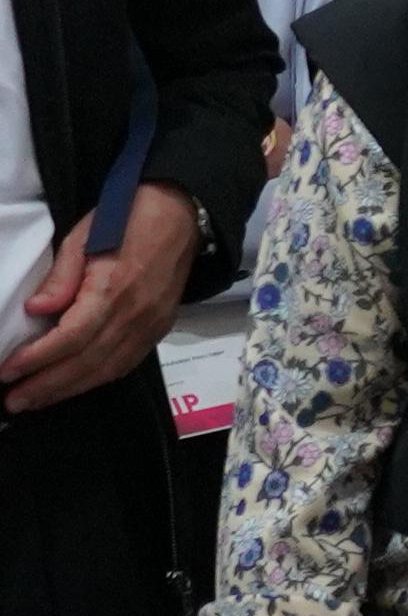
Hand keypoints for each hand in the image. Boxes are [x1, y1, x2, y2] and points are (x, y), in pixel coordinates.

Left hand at [2, 187, 199, 412]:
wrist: (181, 214)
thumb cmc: (127, 219)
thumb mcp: (82, 237)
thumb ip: (61, 278)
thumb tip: (36, 310)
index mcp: (113, 290)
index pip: (70, 338)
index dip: (37, 359)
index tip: (8, 371)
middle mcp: (135, 315)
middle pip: (86, 362)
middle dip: (47, 386)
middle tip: (15, 401)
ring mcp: (151, 325)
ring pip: (107, 370)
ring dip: (69, 390)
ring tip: (37, 401)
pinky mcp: (159, 328)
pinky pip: (126, 364)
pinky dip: (97, 380)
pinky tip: (75, 386)